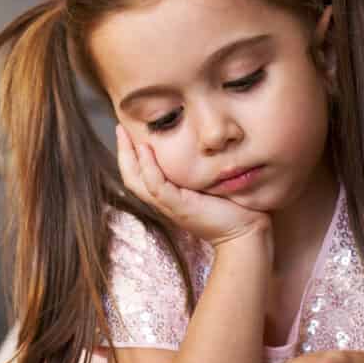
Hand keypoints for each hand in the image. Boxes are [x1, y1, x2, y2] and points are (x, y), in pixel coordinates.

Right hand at [115, 124, 269, 248]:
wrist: (244, 234)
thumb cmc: (233, 209)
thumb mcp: (210, 184)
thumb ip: (200, 169)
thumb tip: (204, 144)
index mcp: (169, 197)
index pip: (140, 176)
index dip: (130, 155)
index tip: (128, 132)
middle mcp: (164, 202)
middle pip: (131, 177)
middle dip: (123, 152)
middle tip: (119, 128)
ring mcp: (170, 206)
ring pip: (137, 181)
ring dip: (129, 156)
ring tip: (125, 134)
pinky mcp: (179, 207)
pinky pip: (156, 186)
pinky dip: (148, 167)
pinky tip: (145, 149)